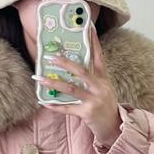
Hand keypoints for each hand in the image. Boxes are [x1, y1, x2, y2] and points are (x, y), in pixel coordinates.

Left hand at [33, 22, 122, 146]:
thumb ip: (91, 78)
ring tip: (40, 79)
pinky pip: (68, 108)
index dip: (93, 42)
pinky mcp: (87, 113)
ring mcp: (93, 100)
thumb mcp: (103, 88)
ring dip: (54, 83)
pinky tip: (45, 102)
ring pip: (71, 88)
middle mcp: (99, 87)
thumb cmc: (105, 105)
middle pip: (81, 70)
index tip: (88, 27)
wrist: (114, 126)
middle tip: (50, 58)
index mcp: (103, 79)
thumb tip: (72, 67)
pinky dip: (55, 106)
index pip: (99, 56)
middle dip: (65, 63)